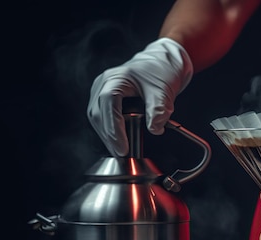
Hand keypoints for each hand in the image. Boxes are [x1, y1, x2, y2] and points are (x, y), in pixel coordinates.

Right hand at [87, 38, 192, 155]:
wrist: (162, 63)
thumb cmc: (161, 71)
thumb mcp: (163, 90)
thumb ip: (159, 109)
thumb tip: (155, 129)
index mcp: (116, 78)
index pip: (108, 104)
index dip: (113, 128)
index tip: (122, 147)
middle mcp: (103, 84)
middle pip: (98, 114)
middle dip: (109, 137)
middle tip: (122, 155)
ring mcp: (101, 91)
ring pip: (97, 118)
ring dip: (107, 136)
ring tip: (120, 153)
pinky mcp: (106, 99)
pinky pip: (102, 117)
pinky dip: (109, 131)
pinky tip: (118, 142)